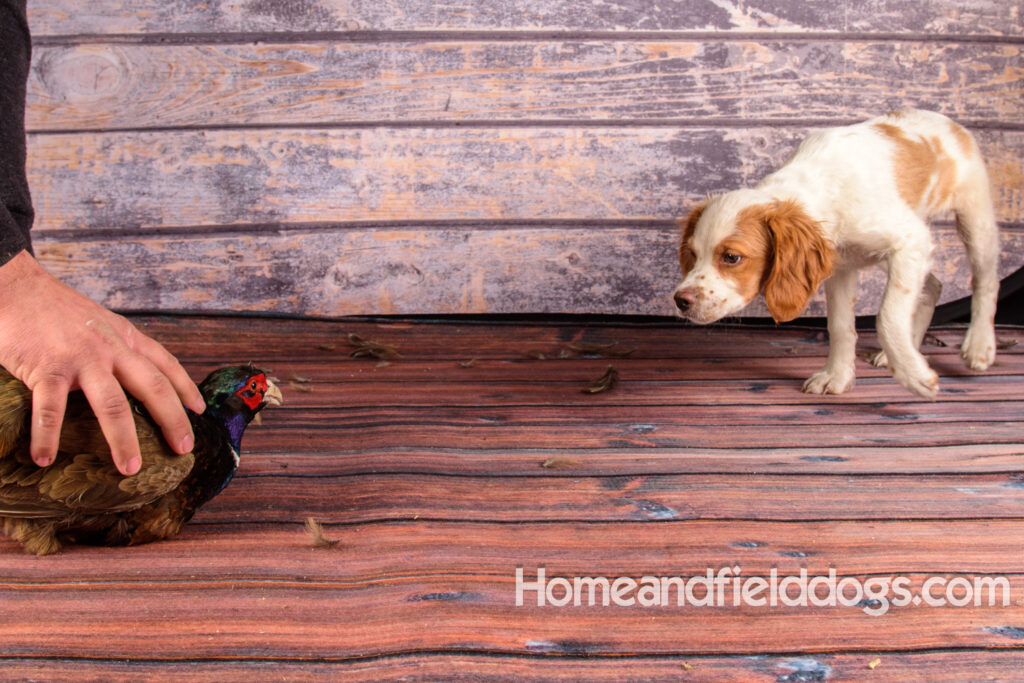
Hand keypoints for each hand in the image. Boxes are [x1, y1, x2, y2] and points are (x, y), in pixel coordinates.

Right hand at [0, 251, 205, 474]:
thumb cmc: (55, 309)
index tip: (199, 411)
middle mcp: (111, 348)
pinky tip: (44, 458)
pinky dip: (47, 436)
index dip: (186, 388)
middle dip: (172, 420)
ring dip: (123, 440)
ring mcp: (81, 358)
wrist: (16, 287)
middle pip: (152, 387)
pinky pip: (50, 409)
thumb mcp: (100, 322)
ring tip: (129, 468)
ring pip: (112, 405)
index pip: (166, 364)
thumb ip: (118, 346)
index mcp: (126, 337)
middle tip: (183, 449)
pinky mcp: (47, 368)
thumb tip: (134, 375)